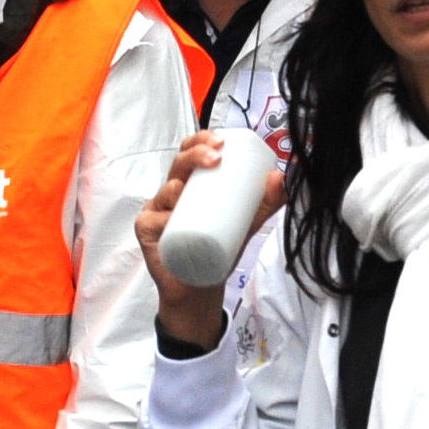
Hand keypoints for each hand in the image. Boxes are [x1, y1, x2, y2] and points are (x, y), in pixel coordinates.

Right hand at [134, 132, 285, 353]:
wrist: (201, 289)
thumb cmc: (219, 250)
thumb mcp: (246, 224)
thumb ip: (265, 203)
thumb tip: (280, 178)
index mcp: (193, 184)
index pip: (193, 152)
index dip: (202, 140)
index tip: (221, 141)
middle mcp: (173, 193)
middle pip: (179, 164)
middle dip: (194, 154)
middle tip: (215, 158)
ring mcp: (158, 211)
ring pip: (166, 190)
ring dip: (178, 186)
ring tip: (190, 192)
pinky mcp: (148, 231)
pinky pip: (152, 219)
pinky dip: (163, 215)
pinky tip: (171, 216)